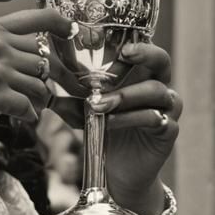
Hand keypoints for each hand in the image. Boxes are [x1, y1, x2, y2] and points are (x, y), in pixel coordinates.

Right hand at [0, 8, 78, 151]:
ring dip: (36, 99)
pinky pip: (29, 106)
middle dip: (40, 77)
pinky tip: (17, 118)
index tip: (70, 30)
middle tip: (32, 92)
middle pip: (41, 57)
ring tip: (24, 107)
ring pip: (40, 84)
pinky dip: (28, 115)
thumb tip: (16, 56)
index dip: (59, 23)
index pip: (34, 18)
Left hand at [47, 40, 181, 199]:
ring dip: (126, 95)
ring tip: (99, 104)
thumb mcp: (86, 112)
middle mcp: (159, 88)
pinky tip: (111, 122)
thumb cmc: (106, 134)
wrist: (120, 172)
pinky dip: (131, 118)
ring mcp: (167, 110)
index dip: (136, 43)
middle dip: (146, 54)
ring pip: (156, 91)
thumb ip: (73, 97)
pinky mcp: (168, 132)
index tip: (119, 43)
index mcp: (141, 77)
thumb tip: (46, 83)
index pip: (145, 51)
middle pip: (163, 62)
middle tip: (125, 54)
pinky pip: (155, 119)